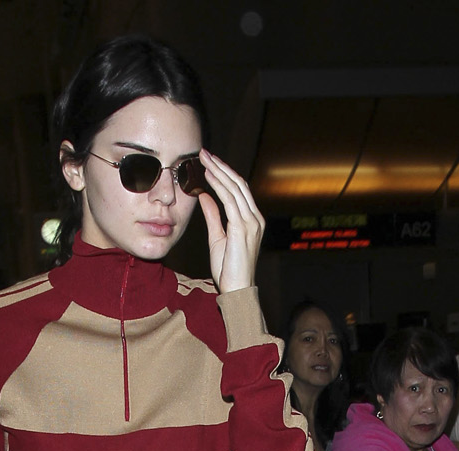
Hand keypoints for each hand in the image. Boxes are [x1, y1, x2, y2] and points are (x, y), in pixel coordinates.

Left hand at [197, 150, 264, 292]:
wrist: (237, 290)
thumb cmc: (228, 270)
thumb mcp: (217, 238)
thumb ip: (212, 216)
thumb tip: (204, 196)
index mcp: (251, 220)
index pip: (238, 190)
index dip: (224, 173)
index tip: (209, 162)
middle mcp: (254, 218)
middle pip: (238, 184)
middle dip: (221, 166)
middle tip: (205, 152)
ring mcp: (251, 222)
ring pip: (235, 188)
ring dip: (219, 171)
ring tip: (204, 159)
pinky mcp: (243, 228)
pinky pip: (230, 200)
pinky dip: (218, 186)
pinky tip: (208, 176)